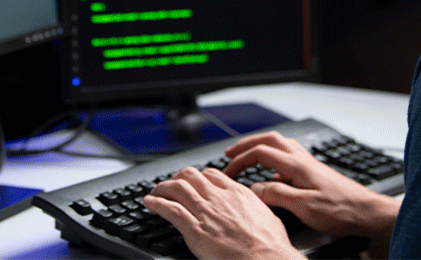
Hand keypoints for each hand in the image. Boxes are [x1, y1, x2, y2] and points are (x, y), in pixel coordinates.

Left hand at [143, 165, 304, 259]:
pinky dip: (156, 203)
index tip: (193, 181)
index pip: (211, 174)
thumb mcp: (269, 216)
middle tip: (171, 184)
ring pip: (177, 188)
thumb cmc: (271, 247)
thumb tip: (258, 201)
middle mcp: (219, 198)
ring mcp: (206, 212)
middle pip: (191, 176)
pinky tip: (149, 202)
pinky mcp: (194, 229)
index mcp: (237, 194)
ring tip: (155, 191)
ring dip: (162, 188)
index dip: (199, 176)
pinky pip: (170, 209)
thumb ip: (258, 205)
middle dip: (178, 177)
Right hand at [224, 132, 399, 239]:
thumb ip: (278, 195)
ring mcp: (309, 162)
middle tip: (230, 153)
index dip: (240, 160)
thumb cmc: (341, 210)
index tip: (228, 170)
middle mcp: (302, 158)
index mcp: (297, 165)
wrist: (366, 211)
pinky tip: (272, 170)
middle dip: (246, 144)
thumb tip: (255, 188)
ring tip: (247, 154)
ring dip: (260, 145)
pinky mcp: (314, 169)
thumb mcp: (306, 207)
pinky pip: (288, 153)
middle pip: (268, 139)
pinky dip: (273, 154)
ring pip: (279, 143)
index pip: (260, 153)